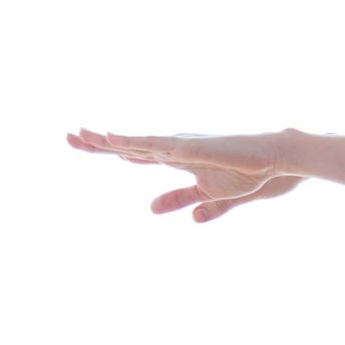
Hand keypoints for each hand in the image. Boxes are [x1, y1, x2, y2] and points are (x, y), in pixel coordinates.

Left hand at [69, 127, 307, 222]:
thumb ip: (183, 201)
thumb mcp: (209, 195)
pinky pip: (164, 147)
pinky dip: (141, 144)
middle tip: (68, 137)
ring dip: (114, 141)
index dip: (105, 149)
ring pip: (141, 143)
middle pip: (129, 146)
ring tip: (86, 136)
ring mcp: (184, 147)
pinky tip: (120, 141)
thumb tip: (152, 209)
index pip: (132, 153)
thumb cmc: (247, 174)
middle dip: (98, 143)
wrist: (276, 161)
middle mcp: (174, 148)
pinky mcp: (196, 149)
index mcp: (175, 158)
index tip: (79, 142)